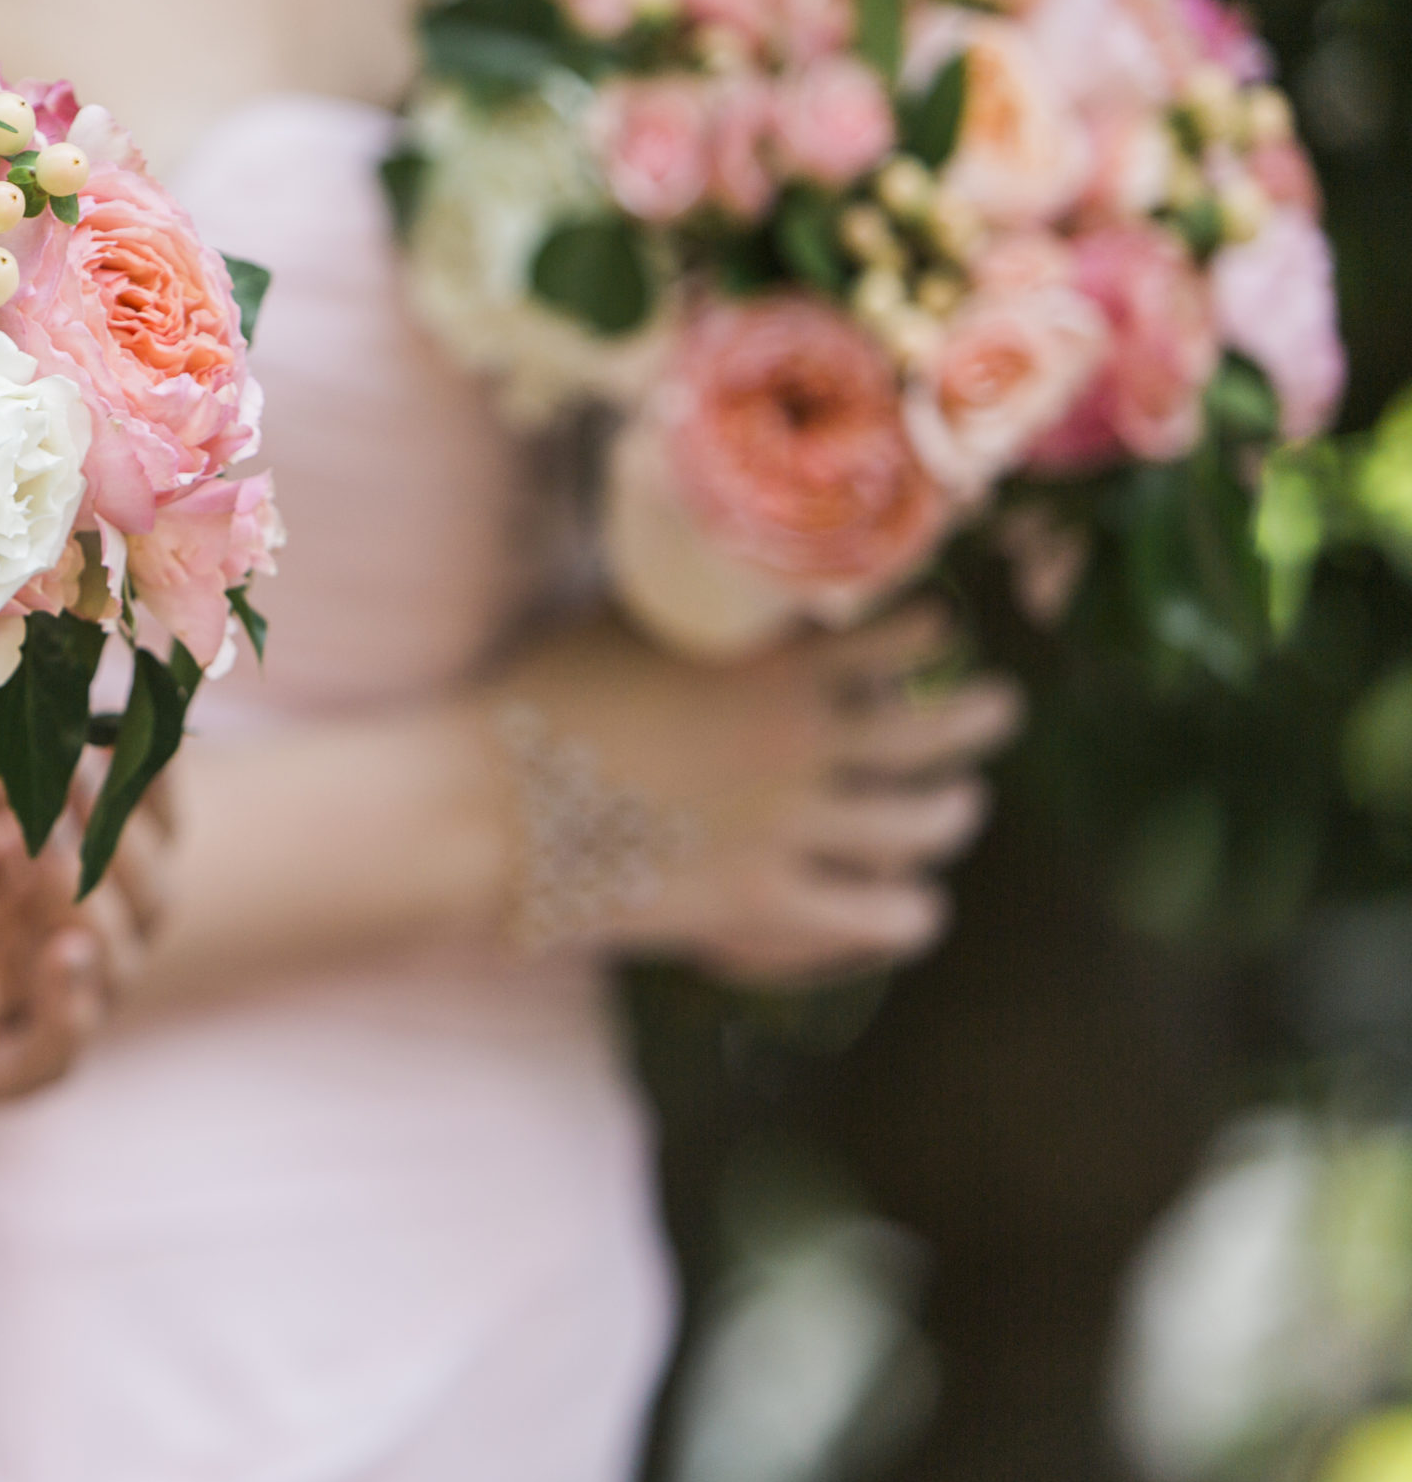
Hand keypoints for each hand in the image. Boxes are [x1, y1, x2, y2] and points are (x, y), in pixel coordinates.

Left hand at [0, 748, 158, 1101]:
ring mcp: (10, 998)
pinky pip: (49, 1058)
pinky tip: (62, 958)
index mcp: (52, 848)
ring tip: (49, 858)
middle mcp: (45, 927)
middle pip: (143, 899)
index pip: (145, 824)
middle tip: (80, 788)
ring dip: (97, 913)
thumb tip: (76, 716)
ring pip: (108, 972)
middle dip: (122, 844)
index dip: (153, 788)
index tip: (127, 738)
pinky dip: (70, 1014)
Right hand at [499, 605, 1018, 986]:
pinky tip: (909, 902)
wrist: (484, 804)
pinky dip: (911, 908)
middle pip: (938, 733)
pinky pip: (885, 916)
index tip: (940, 627)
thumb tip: (732, 566)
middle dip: (982, 717)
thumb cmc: (536, 700)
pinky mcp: (765, 904)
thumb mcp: (624, 619)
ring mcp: (792, 829)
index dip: (929, 630)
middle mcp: (802, 745)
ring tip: (959, 805)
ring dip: (956, 810)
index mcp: (772, 668)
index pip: (898, 639)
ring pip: (927, 824)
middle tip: (996, 709)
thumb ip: (701, 602)